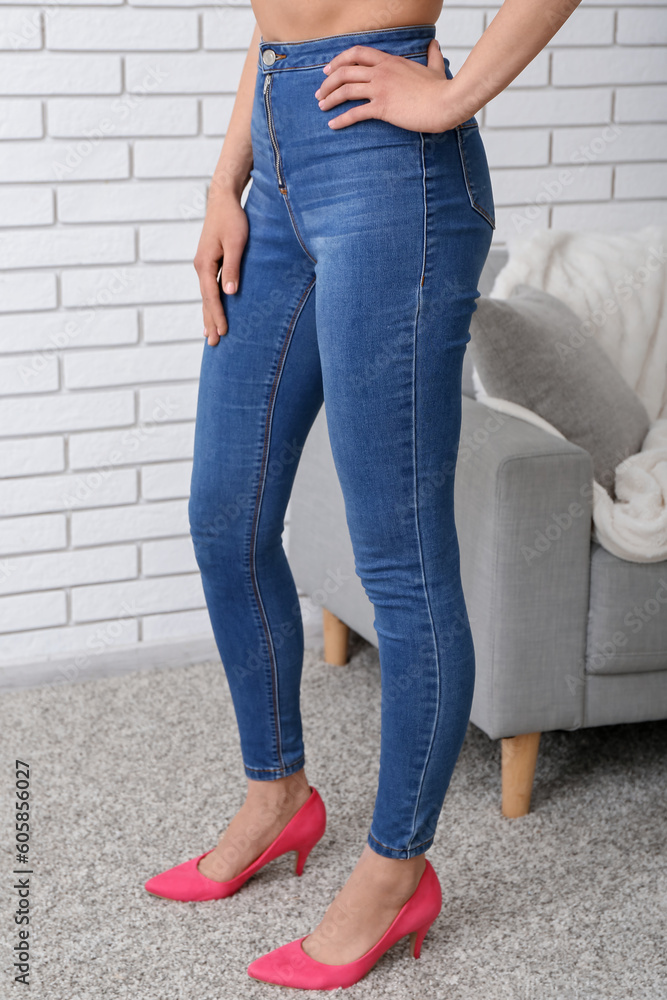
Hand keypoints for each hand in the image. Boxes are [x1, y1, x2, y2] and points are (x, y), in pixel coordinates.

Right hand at [193, 185, 248, 346]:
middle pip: (205, 300)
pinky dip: (210, 302)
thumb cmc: (233, 218)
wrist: (222, 199)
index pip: (211, 296)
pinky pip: (208, 288)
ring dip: (208, 315)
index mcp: (205, 264)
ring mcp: (203, 264)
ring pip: (205, 296)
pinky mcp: (209, 262)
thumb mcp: (237, 242)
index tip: (223, 332)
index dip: (217, 315)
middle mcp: (201, 266)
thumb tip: (230, 293)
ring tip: (209, 335)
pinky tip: (212, 310)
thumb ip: (233, 268)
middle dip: (210, 322)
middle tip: (213, 344)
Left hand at [314, 38, 459, 132]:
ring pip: (346, 90)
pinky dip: (341, 119)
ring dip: (330, 98)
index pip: (356, 54)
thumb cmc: (441, 89)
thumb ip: (432, 56)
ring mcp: (381, 89)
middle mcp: (381, 72)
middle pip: (345, 71)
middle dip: (328, 81)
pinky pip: (355, 113)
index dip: (339, 60)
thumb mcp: (435, 68)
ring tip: (321, 106)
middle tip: (320, 92)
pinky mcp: (382, 107)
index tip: (328, 70)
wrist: (445, 103)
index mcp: (389, 61)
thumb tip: (435, 45)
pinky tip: (332, 125)